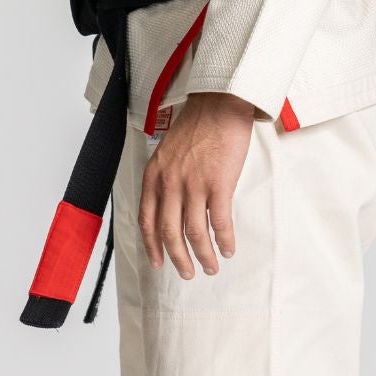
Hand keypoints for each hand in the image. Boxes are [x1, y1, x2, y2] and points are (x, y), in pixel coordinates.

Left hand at [139, 91, 259, 278]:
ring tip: (211, 266)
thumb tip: (172, 204)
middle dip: (178, 258)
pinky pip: (220, 222)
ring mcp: (193, 184)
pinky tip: (228, 248)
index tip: (158, 262)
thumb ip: (166, 177)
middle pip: (169, 232)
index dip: (152, 246)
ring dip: (203, 255)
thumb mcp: (168, 151)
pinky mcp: (218, 183)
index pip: (147, 220)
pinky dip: (224, 240)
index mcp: (155, 175)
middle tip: (187, 273)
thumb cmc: (198, 124)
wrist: (219, 103)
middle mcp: (170, 182)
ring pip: (194, 232)